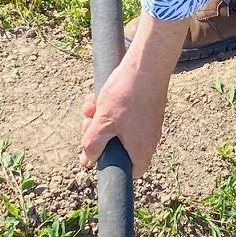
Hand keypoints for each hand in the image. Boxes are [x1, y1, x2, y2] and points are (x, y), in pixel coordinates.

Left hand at [79, 14, 188, 175]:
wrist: (146, 64)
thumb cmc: (127, 96)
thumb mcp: (103, 122)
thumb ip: (93, 145)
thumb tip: (87, 162)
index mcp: (141, 149)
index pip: (130, 172)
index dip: (112, 166)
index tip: (98, 154)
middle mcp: (148, 139)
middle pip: (119, 148)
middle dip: (98, 135)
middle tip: (88, 122)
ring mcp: (147, 123)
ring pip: (117, 128)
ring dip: (100, 118)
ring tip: (91, 105)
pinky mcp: (145, 109)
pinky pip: (123, 115)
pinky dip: (109, 108)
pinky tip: (98, 96)